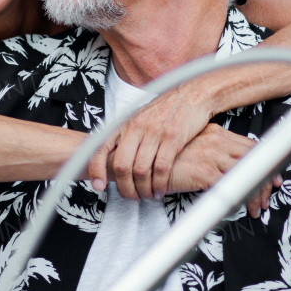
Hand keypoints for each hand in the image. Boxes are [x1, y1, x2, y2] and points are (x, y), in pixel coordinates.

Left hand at [88, 85, 212, 200]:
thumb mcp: (140, 117)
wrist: (193, 94)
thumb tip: (114, 154)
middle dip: (124, 187)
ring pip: (140, 170)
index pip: (101, 147)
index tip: (98, 185)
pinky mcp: (172, 138)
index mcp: (125, 123)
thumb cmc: (167, 108)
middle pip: (121, 165)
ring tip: (147, 196)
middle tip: (131, 197)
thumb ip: (127, 135)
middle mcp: (136, 127)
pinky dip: (159, 184)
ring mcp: (154, 132)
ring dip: (143, 189)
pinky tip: (160, 190)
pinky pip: (161, 168)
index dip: (96, 169)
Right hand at [103, 123, 275, 216]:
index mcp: (214, 132)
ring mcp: (211, 155)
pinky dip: (241, 199)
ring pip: (246, 173)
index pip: (248, 145)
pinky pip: (232, 186)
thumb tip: (221, 166)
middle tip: (269, 195)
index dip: (263, 162)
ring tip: (256, 209)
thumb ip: (206, 151)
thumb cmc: (159, 157)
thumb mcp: (188, 147)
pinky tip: (243, 209)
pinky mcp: (204, 171)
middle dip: (266, 179)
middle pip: (253, 158)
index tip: (272, 178)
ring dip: (256, 193)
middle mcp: (216, 140)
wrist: (136, 159)